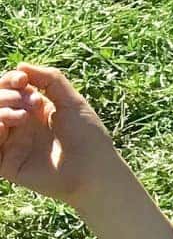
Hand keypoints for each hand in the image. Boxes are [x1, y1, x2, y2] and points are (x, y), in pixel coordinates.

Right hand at [0, 64, 122, 205]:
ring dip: (0, 111)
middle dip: (4, 94)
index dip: (9, 80)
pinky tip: (4, 126)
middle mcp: (20, 126)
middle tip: (27, 100)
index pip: (8, 89)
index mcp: (33, 110)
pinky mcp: (7, 165)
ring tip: (22, 116)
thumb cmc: (89, 138)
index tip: (22, 80)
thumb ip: (50, 80)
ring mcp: (12, 145)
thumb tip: (20, 66)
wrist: (95, 172)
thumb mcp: (72, 102)